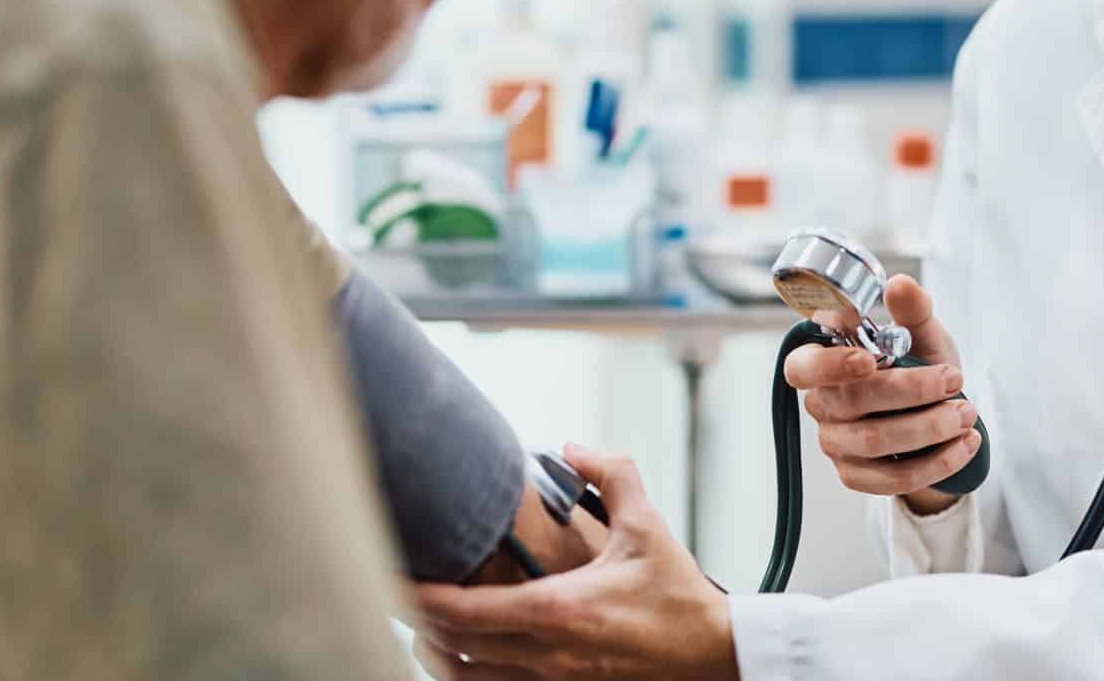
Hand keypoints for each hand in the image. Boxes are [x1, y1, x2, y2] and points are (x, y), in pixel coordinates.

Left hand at [410, 444, 736, 680]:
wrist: (715, 654)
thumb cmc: (679, 596)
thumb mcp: (648, 526)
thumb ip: (612, 473)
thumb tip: (571, 446)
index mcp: (557, 609)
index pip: (462, 610)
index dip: (416, 594)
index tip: (389, 574)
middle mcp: (545, 653)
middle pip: (450, 644)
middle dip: (413, 617)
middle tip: (390, 585)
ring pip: (465, 677)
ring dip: (434, 650)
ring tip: (418, 621)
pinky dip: (466, 673)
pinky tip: (459, 654)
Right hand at [783, 273, 980, 514]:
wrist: (938, 419)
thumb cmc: (920, 368)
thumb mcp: (923, 336)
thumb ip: (912, 311)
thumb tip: (899, 285)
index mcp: (823, 363)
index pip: (802, 367)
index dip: (830, 365)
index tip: (869, 359)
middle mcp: (821, 404)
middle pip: (853, 402)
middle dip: (911, 391)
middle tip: (955, 380)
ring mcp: (835, 444)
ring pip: (876, 441)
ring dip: (929, 428)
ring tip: (967, 414)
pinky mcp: (856, 476)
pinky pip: (894, 477)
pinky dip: (937, 461)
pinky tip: (965, 445)